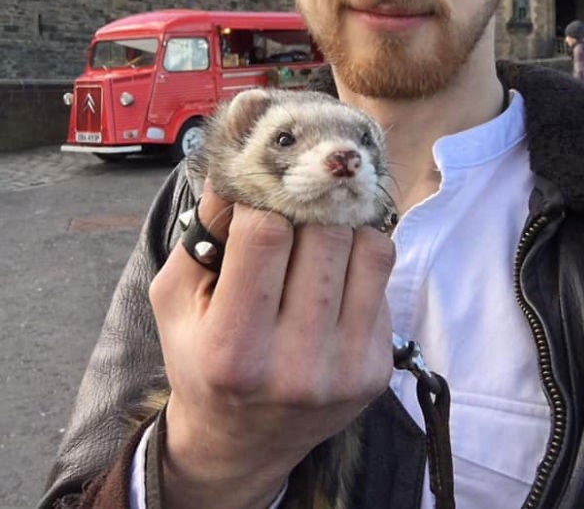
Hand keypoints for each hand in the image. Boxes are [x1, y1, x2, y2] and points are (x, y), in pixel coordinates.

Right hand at [149, 180, 394, 508]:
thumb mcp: (176, 297)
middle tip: (291, 209)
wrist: (242, 443)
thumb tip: (238, 164)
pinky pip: (384, 277)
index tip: (256, 202)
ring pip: (370, 246)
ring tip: (315, 235)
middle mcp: (296, 365)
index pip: (267, 233)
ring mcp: (345, 369)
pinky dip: (359, 258)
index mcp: (235, 349)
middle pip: (326, 233)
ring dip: (342, 226)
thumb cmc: (202, 359)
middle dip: (306, 209)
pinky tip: (332, 272)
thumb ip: (203, 228)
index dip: (260, 203)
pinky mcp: (377, 367)